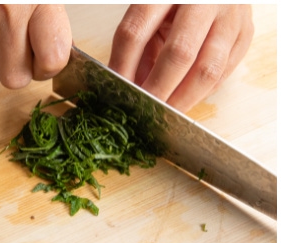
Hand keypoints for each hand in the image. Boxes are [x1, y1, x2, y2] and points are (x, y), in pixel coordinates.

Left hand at [108, 4, 252, 111]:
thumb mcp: (152, 8)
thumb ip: (139, 41)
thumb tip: (126, 84)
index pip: (137, 31)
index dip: (123, 64)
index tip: (115, 88)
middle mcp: (204, 2)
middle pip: (178, 53)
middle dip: (157, 88)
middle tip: (141, 109)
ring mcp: (230, 18)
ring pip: (208, 69)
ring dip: (183, 98)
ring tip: (163, 113)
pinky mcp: (246, 34)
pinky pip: (223, 73)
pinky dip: (201, 92)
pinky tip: (185, 100)